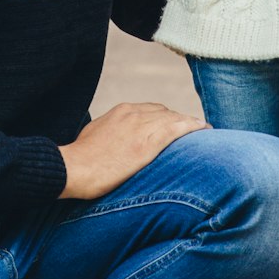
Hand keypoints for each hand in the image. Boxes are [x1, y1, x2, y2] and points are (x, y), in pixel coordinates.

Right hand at [57, 99, 199, 200]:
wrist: (74, 168)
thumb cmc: (80, 159)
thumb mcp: (95, 135)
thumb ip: (110, 132)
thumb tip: (116, 138)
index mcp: (121, 111)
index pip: (152, 110)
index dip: (165, 119)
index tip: (173, 127)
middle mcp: (134, 113)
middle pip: (165, 113)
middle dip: (178, 121)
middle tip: (191, 131)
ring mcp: (142, 126)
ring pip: (174, 119)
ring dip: (190, 124)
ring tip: (204, 130)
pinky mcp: (147, 143)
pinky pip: (177, 129)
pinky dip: (193, 127)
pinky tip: (204, 129)